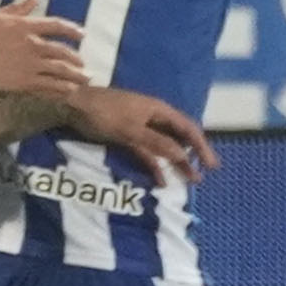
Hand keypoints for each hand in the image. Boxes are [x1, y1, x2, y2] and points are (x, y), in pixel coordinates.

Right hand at [0, 0, 90, 106]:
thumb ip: (19, 8)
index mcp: (27, 26)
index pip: (57, 26)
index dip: (72, 30)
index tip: (83, 34)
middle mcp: (33, 45)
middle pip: (62, 53)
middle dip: (77, 60)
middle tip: (85, 66)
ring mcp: (29, 65)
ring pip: (59, 72)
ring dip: (74, 77)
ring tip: (84, 82)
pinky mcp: (22, 82)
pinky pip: (46, 87)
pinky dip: (59, 90)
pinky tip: (67, 92)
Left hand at [63, 87, 217, 184]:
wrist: (73, 106)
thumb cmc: (104, 113)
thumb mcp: (131, 130)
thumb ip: (157, 143)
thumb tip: (182, 155)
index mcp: (158, 109)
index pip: (188, 128)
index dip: (202, 146)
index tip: (212, 165)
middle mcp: (153, 117)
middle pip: (178, 137)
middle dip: (191, 157)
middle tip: (201, 177)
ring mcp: (140, 126)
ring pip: (164, 146)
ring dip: (175, 162)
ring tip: (186, 180)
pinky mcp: (127, 135)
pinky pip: (147, 151)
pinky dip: (154, 164)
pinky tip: (160, 179)